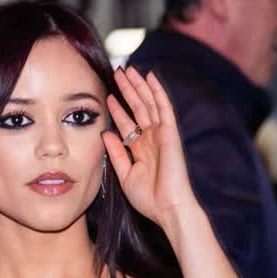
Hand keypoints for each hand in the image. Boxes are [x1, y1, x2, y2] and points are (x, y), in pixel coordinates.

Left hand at [102, 66, 197, 228]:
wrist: (167, 208)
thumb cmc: (149, 199)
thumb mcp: (125, 175)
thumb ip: (115, 154)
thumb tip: (105, 133)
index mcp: (141, 149)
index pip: (127, 123)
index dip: (117, 109)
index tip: (107, 95)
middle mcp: (151, 138)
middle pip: (137, 108)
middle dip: (127, 90)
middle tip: (117, 72)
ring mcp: (161, 134)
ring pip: (148, 103)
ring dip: (139, 86)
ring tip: (128, 69)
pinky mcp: (170, 133)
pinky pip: (163, 107)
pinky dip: (157, 92)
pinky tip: (150, 77)